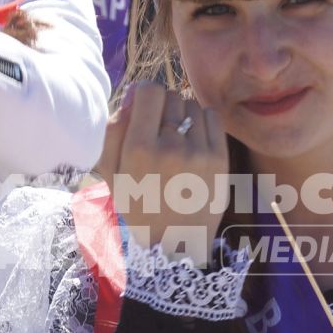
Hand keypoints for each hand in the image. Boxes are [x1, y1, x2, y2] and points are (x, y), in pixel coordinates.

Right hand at [97, 80, 226, 264]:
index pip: (148, 90)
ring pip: (191, 104)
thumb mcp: (111, 173)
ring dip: (183, 114)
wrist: (176, 242)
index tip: (143, 108)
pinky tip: (193, 141)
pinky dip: (202, 121)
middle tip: (159, 129)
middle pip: (171, 95)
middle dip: (162, 106)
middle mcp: (171, 146)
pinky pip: (211, 116)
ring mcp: (200, 152)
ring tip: (177, 138)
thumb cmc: (139, 206)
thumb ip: (114, 130)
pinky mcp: (221, 157)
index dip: (144, 94)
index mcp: (139, 149)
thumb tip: (133, 92)